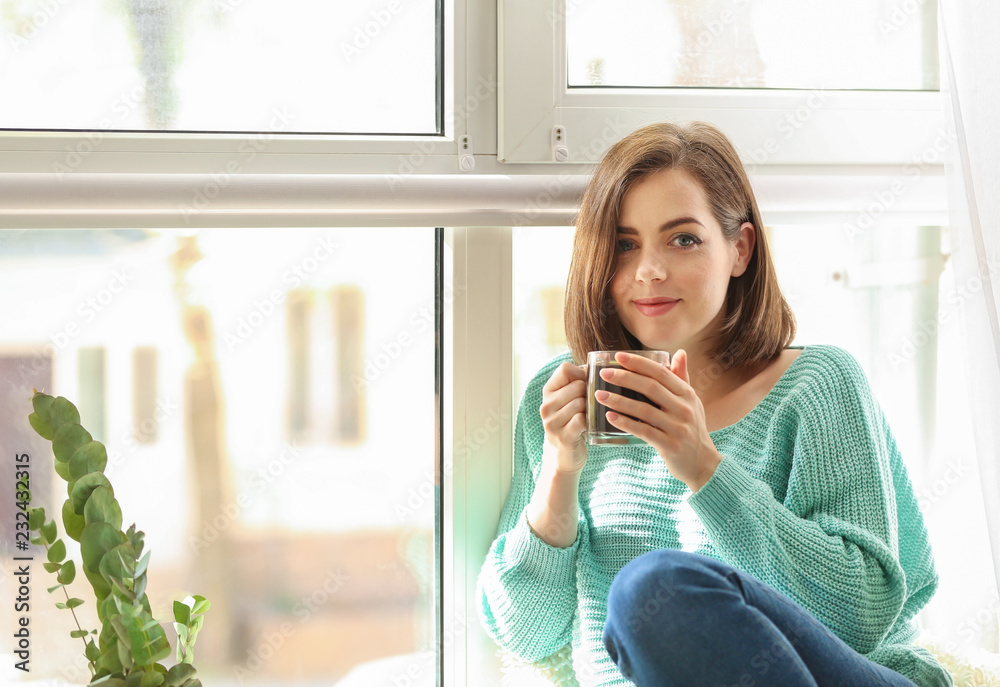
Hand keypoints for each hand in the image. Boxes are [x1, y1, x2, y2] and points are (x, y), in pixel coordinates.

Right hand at [539, 361, 588, 473]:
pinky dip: (589, 421)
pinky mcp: (562, 437)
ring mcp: (552, 422)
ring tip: (589, 415)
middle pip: (576, 385)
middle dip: (589, 393)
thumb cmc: (571, 422)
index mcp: (548, 391)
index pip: (565, 368)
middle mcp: (546, 405)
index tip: (586, 385)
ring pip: (580, 402)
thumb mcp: (568, 400)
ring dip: (590, 409)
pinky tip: (588, 426)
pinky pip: (581, 420)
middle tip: (590, 404)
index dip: (581, 373)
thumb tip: (594, 365)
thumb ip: (576, 382)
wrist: (564, 455)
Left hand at [594, 350, 721, 490]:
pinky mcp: (670, 446)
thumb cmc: (692, 427)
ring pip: (644, 410)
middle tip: (604, 374)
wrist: (702, 463)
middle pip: (651, 387)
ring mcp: (678, 428)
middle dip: (625, 378)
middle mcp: (684, 409)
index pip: (661, 373)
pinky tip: (610, 417)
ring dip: (619, 401)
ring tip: (599, 395)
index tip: (618, 356)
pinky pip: (644, 431)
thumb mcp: (691, 402)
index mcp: (687, 394)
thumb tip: (680, 352)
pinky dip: (625, 423)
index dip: (639, 363)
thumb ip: (682, 378)